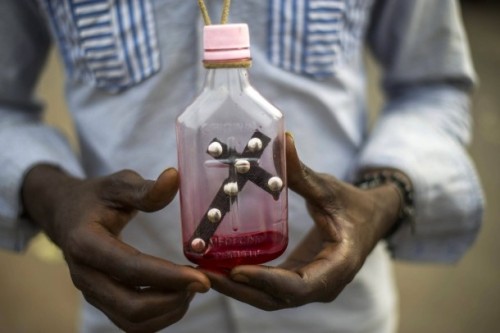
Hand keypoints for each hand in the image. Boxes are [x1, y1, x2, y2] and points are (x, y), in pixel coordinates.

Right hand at [22, 166, 209, 331]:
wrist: (65, 214)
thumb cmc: (95, 198)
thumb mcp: (117, 184)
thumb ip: (145, 188)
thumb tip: (175, 177)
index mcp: (85, 242)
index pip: (130, 268)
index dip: (168, 276)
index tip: (201, 278)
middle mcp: (84, 274)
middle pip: (130, 306)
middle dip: (172, 300)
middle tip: (202, 283)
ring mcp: (91, 291)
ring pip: (131, 322)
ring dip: (167, 312)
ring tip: (191, 289)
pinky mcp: (101, 300)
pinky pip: (130, 323)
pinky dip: (158, 318)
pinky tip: (177, 296)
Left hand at [203, 133, 402, 309]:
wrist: (372, 218)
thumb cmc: (354, 204)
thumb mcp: (329, 188)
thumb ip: (303, 172)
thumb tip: (282, 139)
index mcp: (338, 265)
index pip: (299, 286)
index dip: (266, 281)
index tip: (235, 270)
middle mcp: (324, 284)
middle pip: (277, 299)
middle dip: (240, 290)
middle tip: (204, 274)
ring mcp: (312, 285)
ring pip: (270, 298)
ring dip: (238, 289)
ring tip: (204, 273)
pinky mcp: (300, 278)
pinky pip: (271, 289)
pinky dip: (247, 282)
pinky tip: (222, 268)